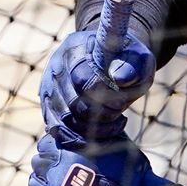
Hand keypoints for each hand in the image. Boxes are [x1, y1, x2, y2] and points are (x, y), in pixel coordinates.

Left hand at [29, 131, 167, 185]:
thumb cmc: (126, 177)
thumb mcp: (114, 146)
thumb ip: (97, 134)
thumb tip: (91, 121)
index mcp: (67, 154)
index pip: (46, 144)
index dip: (53, 145)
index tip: (60, 149)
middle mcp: (53, 174)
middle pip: (38, 163)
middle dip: (48, 164)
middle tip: (60, 167)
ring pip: (35, 184)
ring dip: (44, 182)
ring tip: (58, 185)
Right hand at [40, 29, 155, 145]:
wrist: (115, 61)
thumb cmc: (129, 61)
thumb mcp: (138, 59)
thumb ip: (132, 66)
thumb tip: (120, 78)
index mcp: (77, 47)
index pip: (82, 78)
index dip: (103, 96)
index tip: (123, 102)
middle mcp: (57, 65)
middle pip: (71, 102)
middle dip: (99, 114)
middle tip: (120, 113)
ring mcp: (49, 85)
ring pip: (63, 119)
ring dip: (92, 129)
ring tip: (115, 123)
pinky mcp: (48, 104)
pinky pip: (58, 130)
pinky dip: (79, 138)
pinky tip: (101, 134)